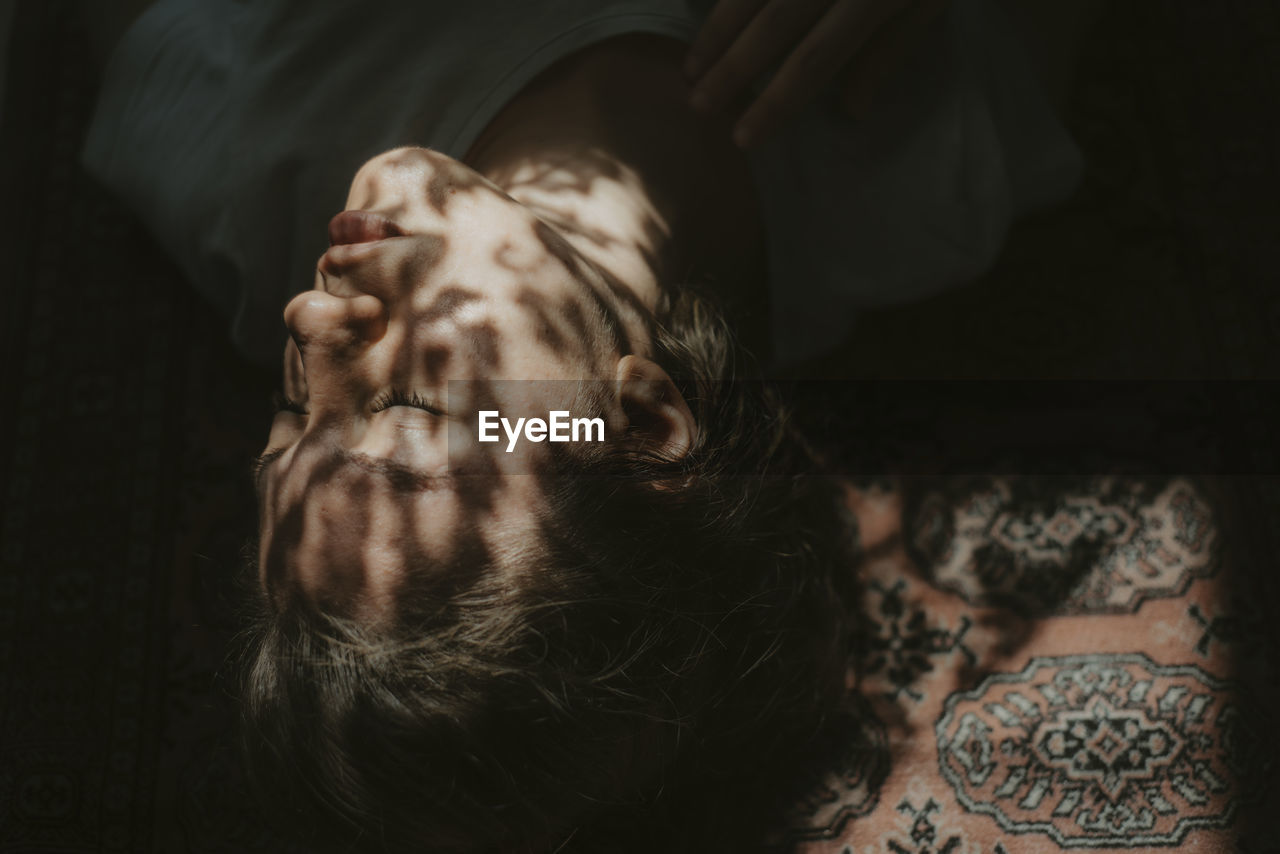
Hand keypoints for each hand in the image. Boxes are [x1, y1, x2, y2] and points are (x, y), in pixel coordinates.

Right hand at [684, 0, 948, 147]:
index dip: (776, 101)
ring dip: (716, 31)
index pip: (815, 59)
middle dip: (731, 68)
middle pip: (774, 25)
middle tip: (697, 107)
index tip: (742, 137)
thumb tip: (851, 110)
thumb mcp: (929, 4)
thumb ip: (890, 52)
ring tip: (690, 69)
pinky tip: (695, 12)